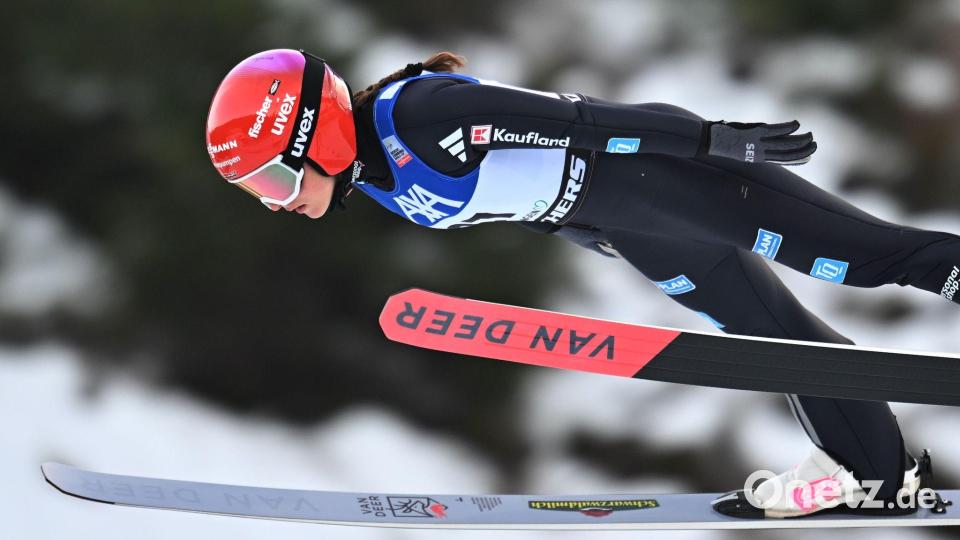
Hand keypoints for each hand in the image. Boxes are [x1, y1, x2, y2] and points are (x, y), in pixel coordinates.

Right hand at [553, 225, 619, 257]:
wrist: (559, 225)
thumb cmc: (573, 232)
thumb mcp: (589, 235)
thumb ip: (601, 236)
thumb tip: (613, 237)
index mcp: (590, 245)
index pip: (603, 252)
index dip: (611, 254)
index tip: (619, 256)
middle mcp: (588, 241)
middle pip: (602, 243)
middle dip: (609, 242)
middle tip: (618, 240)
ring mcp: (584, 234)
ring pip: (598, 235)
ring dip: (604, 233)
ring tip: (613, 230)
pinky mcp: (581, 227)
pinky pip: (593, 228)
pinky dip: (599, 226)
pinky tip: (602, 221)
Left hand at [702, 120, 816, 164]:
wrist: (709, 141)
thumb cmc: (723, 143)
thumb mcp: (740, 148)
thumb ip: (755, 146)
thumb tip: (764, 139)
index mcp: (757, 159)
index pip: (782, 161)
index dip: (797, 160)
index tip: (809, 157)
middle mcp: (760, 153)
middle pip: (787, 154)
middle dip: (803, 150)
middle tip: (815, 144)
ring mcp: (758, 143)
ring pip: (785, 144)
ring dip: (800, 140)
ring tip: (811, 135)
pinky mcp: (755, 132)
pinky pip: (776, 130)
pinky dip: (788, 127)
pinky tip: (797, 124)